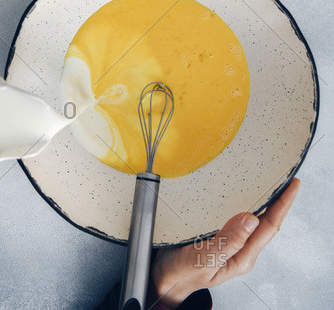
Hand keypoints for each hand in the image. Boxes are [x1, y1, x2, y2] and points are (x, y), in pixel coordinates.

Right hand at [152, 178, 299, 307]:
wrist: (164, 279)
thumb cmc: (182, 273)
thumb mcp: (203, 259)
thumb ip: (227, 242)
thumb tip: (251, 220)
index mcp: (242, 257)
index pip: (269, 227)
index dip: (283, 205)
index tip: (292, 186)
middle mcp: (241, 249)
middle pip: (267, 221)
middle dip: (279, 200)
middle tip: (287, 178)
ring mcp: (232, 242)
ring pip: (255, 218)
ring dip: (266, 200)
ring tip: (274, 183)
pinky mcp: (222, 235)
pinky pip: (240, 216)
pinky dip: (248, 202)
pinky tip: (248, 194)